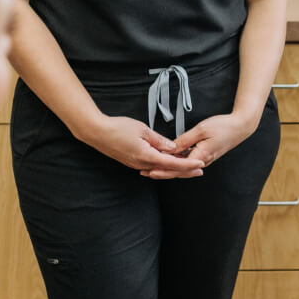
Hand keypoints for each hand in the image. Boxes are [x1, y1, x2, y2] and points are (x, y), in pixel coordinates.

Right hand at [84, 114, 204, 177]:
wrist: (97, 133)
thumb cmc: (118, 128)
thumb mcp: (143, 129)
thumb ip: (159, 140)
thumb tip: (173, 148)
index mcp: (146, 156)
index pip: (171, 163)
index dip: (187, 165)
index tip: (200, 165)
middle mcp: (141, 164)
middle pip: (167, 170)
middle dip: (185, 170)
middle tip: (200, 169)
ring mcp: (136, 164)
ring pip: (160, 169)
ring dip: (174, 168)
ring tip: (189, 164)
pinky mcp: (132, 161)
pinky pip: (151, 166)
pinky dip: (163, 165)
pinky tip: (169, 160)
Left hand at [140, 112, 255, 179]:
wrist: (240, 127)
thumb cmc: (223, 126)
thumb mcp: (201, 130)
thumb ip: (184, 140)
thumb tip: (170, 148)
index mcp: (200, 156)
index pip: (177, 167)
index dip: (162, 168)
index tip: (149, 168)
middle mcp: (202, 161)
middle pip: (178, 171)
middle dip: (161, 172)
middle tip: (145, 172)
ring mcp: (204, 159)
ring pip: (183, 168)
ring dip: (168, 168)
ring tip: (152, 168)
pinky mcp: (205, 155)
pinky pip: (188, 162)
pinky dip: (177, 163)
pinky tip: (169, 161)